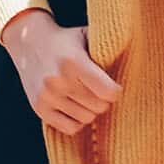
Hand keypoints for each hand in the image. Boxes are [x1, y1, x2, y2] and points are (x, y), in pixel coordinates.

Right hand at [0, 9, 122, 135]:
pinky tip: (74, 107)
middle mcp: (58, 80)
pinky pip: (70, 128)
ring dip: (89, 110)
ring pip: (85, 119)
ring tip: (85, 97)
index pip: (107, 92)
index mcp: (73, 61)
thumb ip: (107, 46)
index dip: (115, 91)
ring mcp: (47, 96)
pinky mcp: (39, 108)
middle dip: (103, 101)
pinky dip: (76, 121)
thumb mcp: (86, 35)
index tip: (113, 86)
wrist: (28, 42)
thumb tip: (135, 58)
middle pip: (98, 107)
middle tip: (98, 91)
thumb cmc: (66, 40)